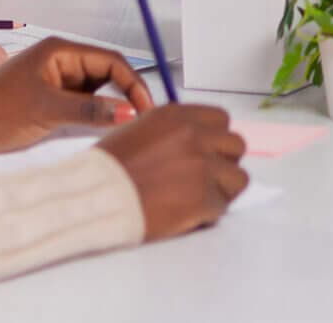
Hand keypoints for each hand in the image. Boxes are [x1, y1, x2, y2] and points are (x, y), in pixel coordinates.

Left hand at [0, 36, 154, 153]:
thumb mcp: (46, 110)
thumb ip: (90, 110)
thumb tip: (130, 112)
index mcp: (60, 51)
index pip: (110, 60)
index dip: (133, 82)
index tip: (145, 106)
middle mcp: (62, 61)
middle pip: (108, 72)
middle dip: (126, 92)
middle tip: (140, 117)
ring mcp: (58, 80)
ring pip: (98, 89)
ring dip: (112, 105)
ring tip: (126, 123)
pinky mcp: (54, 98)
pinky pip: (85, 103)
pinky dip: (97, 114)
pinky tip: (105, 126)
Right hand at [98, 105, 250, 240]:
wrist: (94, 199)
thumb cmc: (105, 170)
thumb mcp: (137, 131)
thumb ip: (170, 131)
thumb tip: (189, 140)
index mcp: (178, 116)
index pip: (221, 119)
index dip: (215, 139)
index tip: (206, 152)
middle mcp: (195, 136)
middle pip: (235, 146)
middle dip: (223, 163)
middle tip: (204, 179)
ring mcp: (202, 167)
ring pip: (238, 178)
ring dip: (221, 190)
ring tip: (198, 199)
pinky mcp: (203, 198)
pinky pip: (222, 207)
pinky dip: (208, 215)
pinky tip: (189, 216)